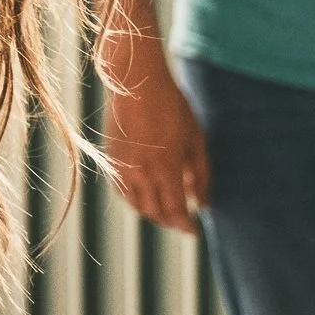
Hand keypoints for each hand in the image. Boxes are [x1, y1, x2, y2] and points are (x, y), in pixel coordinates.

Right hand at [100, 35, 209, 235]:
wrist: (135, 84)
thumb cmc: (171, 107)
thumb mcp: (195, 139)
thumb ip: (201, 175)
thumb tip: (204, 203)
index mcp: (165, 168)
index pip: (176, 211)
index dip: (186, 225)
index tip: (195, 231)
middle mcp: (141, 173)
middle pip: (156, 212)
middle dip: (171, 221)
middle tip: (183, 222)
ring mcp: (122, 167)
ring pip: (137, 205)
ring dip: (153, 213)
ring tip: (166, 211)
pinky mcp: (110, 159)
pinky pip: (123, 191)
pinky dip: (135, 199)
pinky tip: (146, 195)